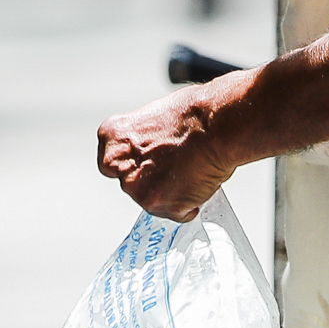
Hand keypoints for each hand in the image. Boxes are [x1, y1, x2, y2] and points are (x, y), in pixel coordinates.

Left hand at [97, 84, 238, 222]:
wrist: (215, 127)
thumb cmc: (193, 115)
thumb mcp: (155, 117)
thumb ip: (144, 140)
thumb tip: (152, 150)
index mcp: (113, 140)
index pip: (113, 164)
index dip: (136, 164)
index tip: (149, 163)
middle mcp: (119, 167)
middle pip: (132, 185)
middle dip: (153, 181)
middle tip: (177, 167)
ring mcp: (138, 190)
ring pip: (154, 202)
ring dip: (172, 194)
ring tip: (193, 170)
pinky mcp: (159, 205)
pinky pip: (176, 213)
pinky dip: (189, 204)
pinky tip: (199, 182)